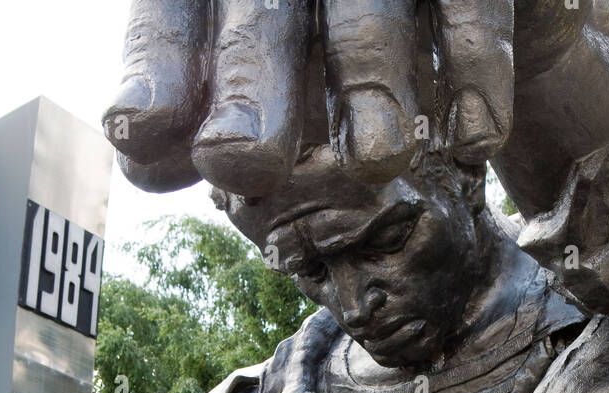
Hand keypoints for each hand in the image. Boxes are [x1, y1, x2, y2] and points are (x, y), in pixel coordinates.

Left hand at [103, 0, 514, 195]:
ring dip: (372, 84)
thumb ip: (203, 113)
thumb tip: (137, 156)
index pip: (175, 15)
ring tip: (374, 161)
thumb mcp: (263, 81)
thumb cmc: (330, 48)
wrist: (459, 2)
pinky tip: (474, 140)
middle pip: (267, 12)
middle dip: (252, 85)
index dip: (156, 70)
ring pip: (372, 10)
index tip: (133, 128)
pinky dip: (474, 69)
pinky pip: (475, 5)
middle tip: (241, 160)